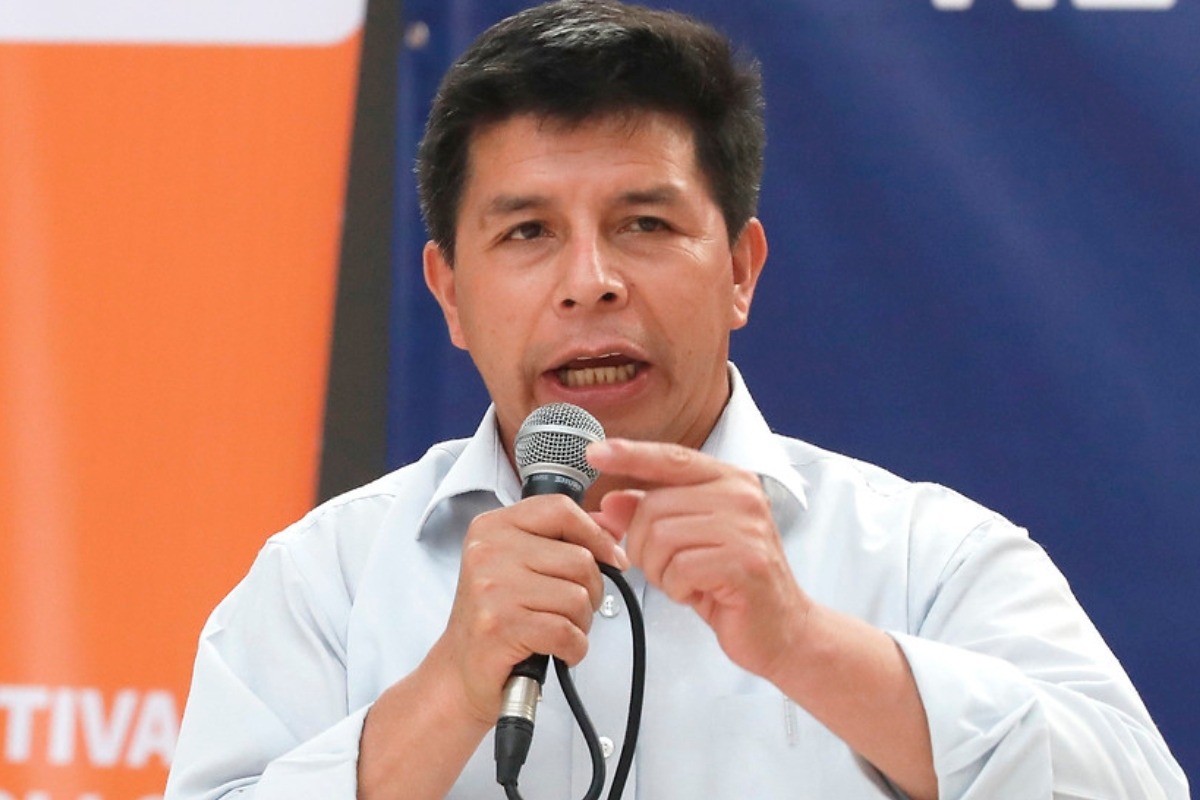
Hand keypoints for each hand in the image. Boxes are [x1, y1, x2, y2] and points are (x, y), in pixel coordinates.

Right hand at [436, 494, 629, 725]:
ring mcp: (492, 588)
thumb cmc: (496, 617)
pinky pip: (566, 632)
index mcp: (493, 527)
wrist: (460, 670)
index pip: (559, 509)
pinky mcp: (500, 626)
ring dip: (580, 623)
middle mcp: (488, 551)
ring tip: (555, 630)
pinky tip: (557, 651)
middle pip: (579, 559)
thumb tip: (612, 532)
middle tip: (569, 610)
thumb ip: (562, 541)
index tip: (611, 558)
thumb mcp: (520, 565)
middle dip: (590, 592)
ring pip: (578, 598)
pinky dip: (573, 648)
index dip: (596, 535)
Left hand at [587, 438, 810, 680]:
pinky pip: (679, 568)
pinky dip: (676, 587)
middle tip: (667, 568)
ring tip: (685, 580)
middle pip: (653, 506)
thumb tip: (609, 502)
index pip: (671, 458)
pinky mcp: (744, 561)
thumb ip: (652, 515)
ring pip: (661, 537)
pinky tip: (698, 592)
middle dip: (644, 545)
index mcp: (730, 480)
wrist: (783, 628)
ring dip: (661, 569)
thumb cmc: (733, 583)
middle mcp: (741, 496)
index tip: (595, 452)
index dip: (630, 454)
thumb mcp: (687, 541)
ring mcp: (746, 527)